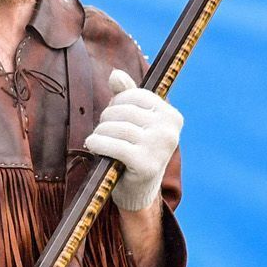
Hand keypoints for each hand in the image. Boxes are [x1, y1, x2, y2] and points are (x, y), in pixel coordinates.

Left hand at [84, 69, 182, 211]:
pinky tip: (93, 146)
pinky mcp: (146, 164)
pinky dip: (97, 144)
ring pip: (115, 127)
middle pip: (123, 110)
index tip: (115, 118)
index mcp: (172, 116)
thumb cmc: (135, 151)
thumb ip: (127, 96)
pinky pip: (112, 145)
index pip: (135, 95)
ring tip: (98, 141)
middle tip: (105, 133)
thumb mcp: (135, 122)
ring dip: (99, 133)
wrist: (138, 191)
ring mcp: (159, 147)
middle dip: (106, 120)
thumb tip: (115, 74)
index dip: (117, 103)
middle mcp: (170, 130)